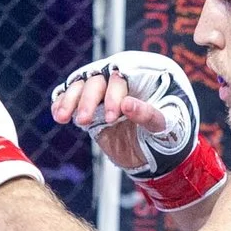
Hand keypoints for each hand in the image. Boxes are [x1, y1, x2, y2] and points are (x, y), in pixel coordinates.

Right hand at [50, 63, 166, 173]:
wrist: (159, 157)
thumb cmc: (171, 136)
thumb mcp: (166, 126)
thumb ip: (148, 114)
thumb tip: (127, 104)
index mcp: (146, 75)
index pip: (124, 73)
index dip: (114, 91)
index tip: (112, 117)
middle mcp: (124, 80)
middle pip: (99, 79)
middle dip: (88, 99)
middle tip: (84, 122)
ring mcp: (106, 93)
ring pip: (82, 85)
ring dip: (71, 100)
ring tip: (63, 118)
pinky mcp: (93, 107)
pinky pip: (72, 97)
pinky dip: (63, 103)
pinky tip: (58, 114)